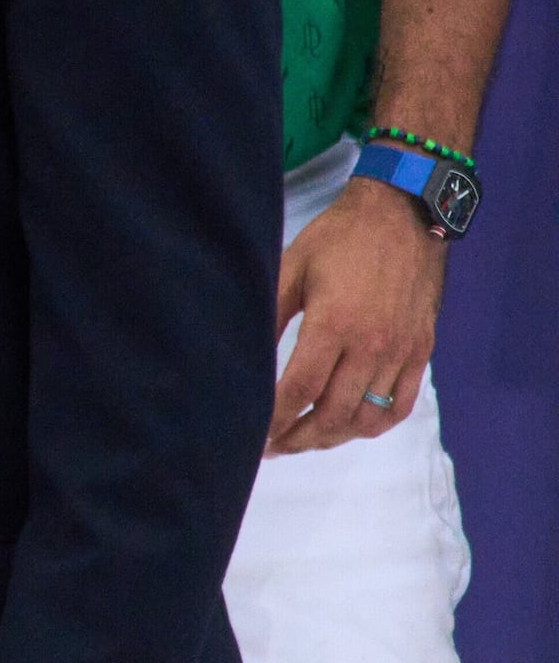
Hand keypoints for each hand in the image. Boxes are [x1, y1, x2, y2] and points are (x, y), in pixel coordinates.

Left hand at [268, 180, 441, 454]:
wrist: (404, 216)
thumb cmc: (339, 239)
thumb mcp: (290, 269)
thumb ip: (268, 317)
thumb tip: (240, 359)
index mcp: (334, 326)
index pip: (298, 391)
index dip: (273, 421)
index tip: (252, 437)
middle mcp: (372, 345)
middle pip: (332, 414)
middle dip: (297, 438)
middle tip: (272, 446)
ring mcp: (401, 351)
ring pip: (367, 417)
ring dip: (333, 437)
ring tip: (304, 438)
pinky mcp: (421, 351)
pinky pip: (400, 405)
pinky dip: (373, 425)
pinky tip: (348, 426)